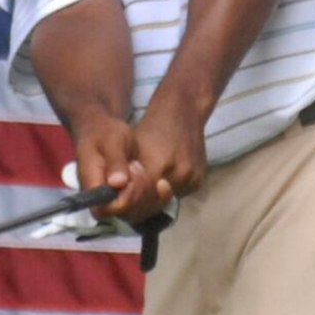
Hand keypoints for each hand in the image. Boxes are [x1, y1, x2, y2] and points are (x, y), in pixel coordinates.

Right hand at [71, 108, 173, 224]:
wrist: (105, 133)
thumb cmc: (105, 134)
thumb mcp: (112, 141)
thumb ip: (115, 161)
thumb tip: (118, 183)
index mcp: (92, 188)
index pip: (106, 209)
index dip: (125, 198)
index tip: (131, 173)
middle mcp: (102, 201)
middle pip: (125, 213)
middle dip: (140, 191)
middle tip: (136, 165)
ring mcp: (116, 202)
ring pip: (139, 214)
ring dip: (150, 193)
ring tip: (139, 167)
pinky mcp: (129, 201)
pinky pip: (147, 209)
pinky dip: (159, 198)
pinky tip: (163, 184)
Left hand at [128, 90, 208, 218]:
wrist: (183, 111)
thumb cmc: (153, 126)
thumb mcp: (132, 147)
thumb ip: (125, 173)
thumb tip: (114, 194)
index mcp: (158, 165)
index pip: (139, 199)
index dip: (130, 200)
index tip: (124, 196)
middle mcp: (178, 175)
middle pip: (155, 204)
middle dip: (143, 202)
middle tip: (134, 193)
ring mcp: (192, 178)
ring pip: (167, 200)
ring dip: (157, 195)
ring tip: (151, 179)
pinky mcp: (200, 179)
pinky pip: (180, 193)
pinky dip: (171, 188)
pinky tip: (167, 173)